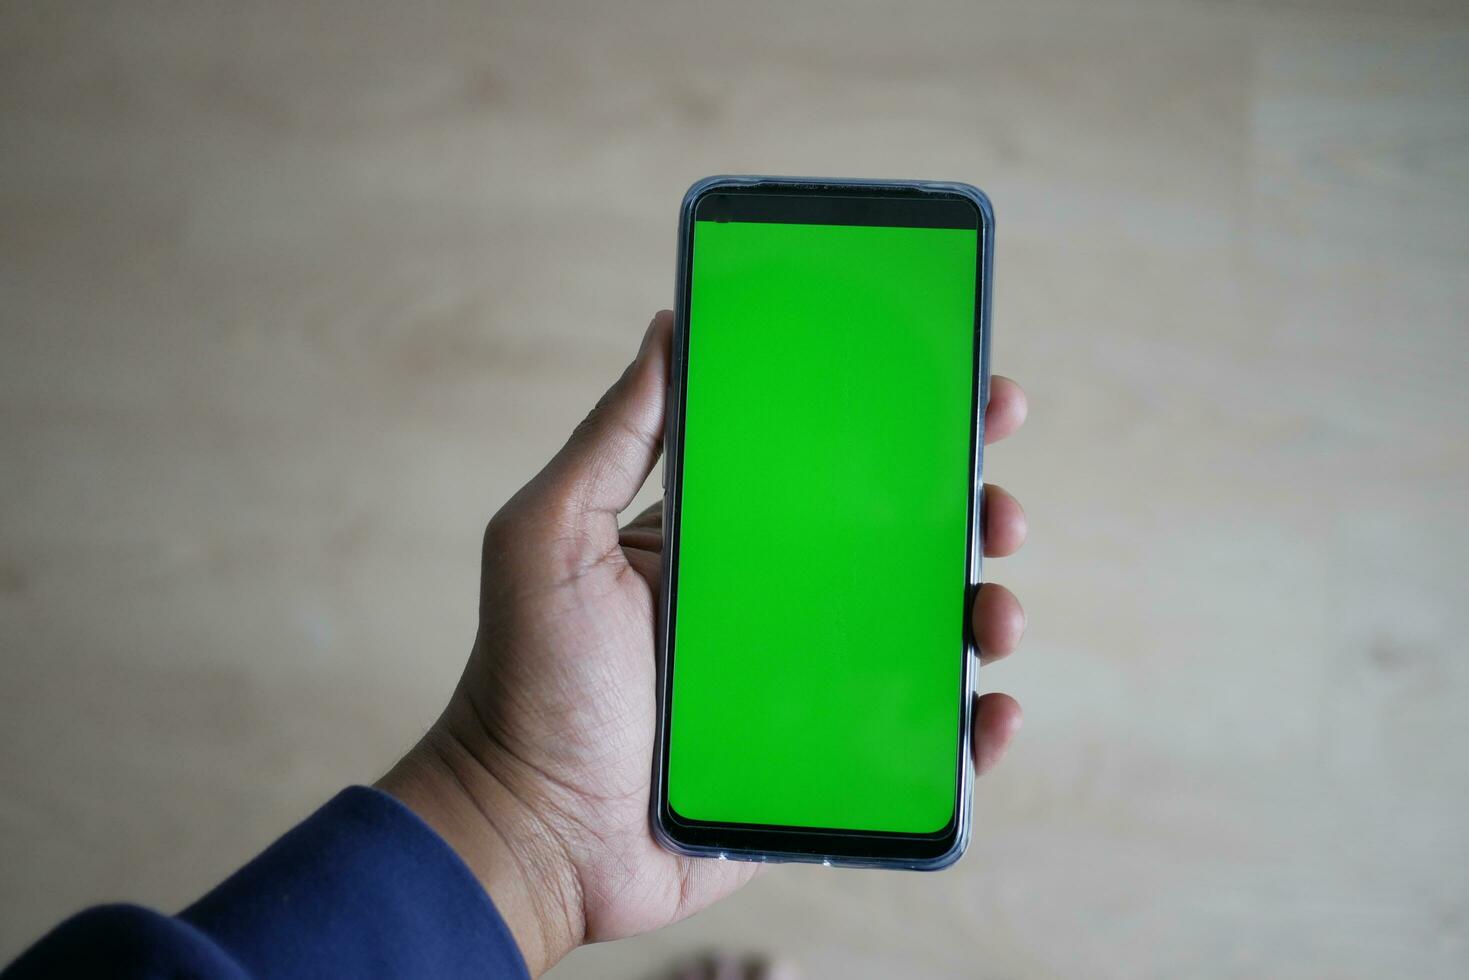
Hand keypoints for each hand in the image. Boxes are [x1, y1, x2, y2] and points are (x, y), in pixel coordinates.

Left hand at [378, 311, 1028, 975]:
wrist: (530, 831)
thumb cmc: (528, 680)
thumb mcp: (551, 535)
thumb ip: (611, 436)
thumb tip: (670, 326)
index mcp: (730, 540)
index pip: (835, 466)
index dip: (908, 428)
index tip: (972, 397)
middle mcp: (780, 603)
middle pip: (902, 546)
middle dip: (970, 515)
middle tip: (999, 508)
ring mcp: (808, 686)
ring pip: (925, 639)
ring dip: (984, 614)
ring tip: (995, 615)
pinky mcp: (823, 767)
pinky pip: (918, 745)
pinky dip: (970, 732)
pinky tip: (988, 711)